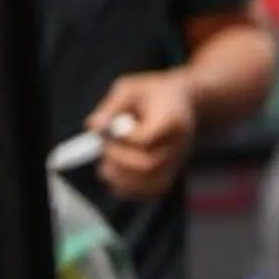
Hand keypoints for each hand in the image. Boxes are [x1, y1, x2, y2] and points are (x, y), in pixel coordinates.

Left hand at [88, 70, 198, 200]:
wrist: (184, 104)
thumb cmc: (154, 94)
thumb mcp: (131, 87)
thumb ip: (111, 106)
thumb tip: (94, 127)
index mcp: (172, 119)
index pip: (145, 138)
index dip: (122, 139)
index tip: (110, 129)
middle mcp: (179, 144)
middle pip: (148, 163)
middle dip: (118, 157)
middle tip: (105, 145)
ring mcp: (176, 161)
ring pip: (148, 182)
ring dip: (119, 175)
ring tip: (107, 162)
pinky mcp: (169, 175)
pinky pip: (148, 192)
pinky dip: (127, 188)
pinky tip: (116, 173)